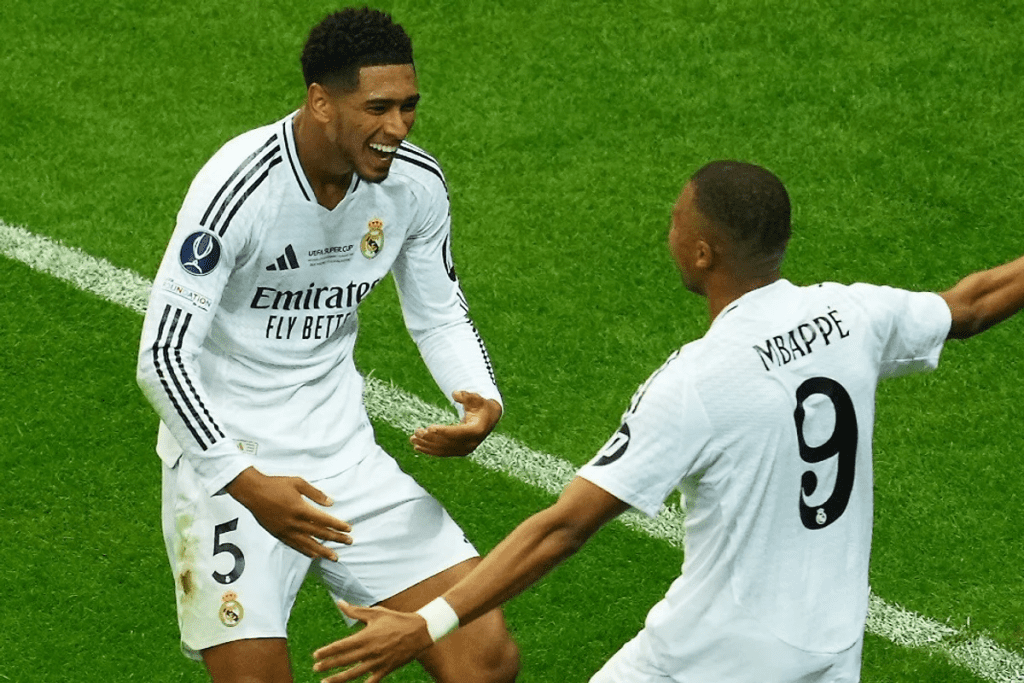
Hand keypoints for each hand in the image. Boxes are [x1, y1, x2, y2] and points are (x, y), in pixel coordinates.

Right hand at [225, 467, 351, 560]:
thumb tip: (330, 503)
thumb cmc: (275, 485)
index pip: (324, 521)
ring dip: (323, 551)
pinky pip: (295, 546)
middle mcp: (294, 523)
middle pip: (320, 534)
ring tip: (334, 556)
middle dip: (336, 539)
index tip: (349, 529)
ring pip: (308, 544)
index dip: (338, 526)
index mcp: (301, 509)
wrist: (252, 492)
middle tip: (349, 542)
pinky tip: (314, 555)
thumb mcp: (298, 483)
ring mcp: (286, 530)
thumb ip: (315, 493)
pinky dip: (306, 551)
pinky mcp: (278, 534)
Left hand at [313, 601, 432, 682]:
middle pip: (345, 660)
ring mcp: (378, 662)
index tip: (315, 655)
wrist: (420, 631)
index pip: (341, 646)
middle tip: (316, 668)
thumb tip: (339, 602)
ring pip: (355, 673)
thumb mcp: (376, 613)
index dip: (327, 651)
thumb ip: (355, 611)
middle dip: (328, 665)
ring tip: (325, 682)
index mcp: (366, 636)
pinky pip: (372, 681)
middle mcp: (370, 650)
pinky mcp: (386, 669)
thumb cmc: (396, 620)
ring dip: (339, 679)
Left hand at [410, 391, 501, 456]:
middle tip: (416, 432)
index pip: (458, 433)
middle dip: (431, 438)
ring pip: (443, 449)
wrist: (488, 419)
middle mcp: (471, 443)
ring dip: (427, 445)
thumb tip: (455, 394)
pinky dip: (430, 450)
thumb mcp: (475, 398)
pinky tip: (418, 447)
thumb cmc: (480, 406)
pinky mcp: (459, 452)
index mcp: (476, 430)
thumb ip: (466, 396)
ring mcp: (465, 450)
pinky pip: (443, 452)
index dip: (444, 431)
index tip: (430, 428)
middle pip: (448, 442)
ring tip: (413, 439)